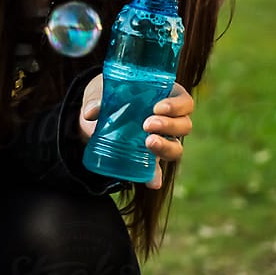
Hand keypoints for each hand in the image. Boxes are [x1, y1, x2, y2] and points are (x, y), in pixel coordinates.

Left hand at [80, 75, 193, 189]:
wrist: (94, 117)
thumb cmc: (107, 96)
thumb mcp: (100, 92)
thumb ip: (96, 100)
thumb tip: (90, 113)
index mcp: (165, 97)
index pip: (184, 102)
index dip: (177, 105)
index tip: (158, 107)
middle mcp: (168, 120)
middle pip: (184, 125)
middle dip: (169, 125)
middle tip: (147, 124)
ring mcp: (160, 140)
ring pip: (176, 147)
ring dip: (166, 147)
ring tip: (148, 143)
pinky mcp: (147, 159)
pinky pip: (156, 170)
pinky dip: (155, 176)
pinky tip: (152, 182)